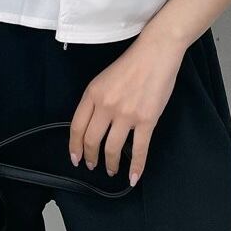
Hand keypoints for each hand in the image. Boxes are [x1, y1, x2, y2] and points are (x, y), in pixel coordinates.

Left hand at [68, 31, 185, 186]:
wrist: (156, 53)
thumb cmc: (132, 63)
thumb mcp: (104, 78)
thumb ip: (96, 100)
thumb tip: (92, 124)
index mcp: (93, 93)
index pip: (76, 127)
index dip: (74, 146)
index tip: (75, 157)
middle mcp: (106, 105)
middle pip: (91, 140)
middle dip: (90, 157)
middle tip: (92, 165)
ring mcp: (126, 114)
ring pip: (112, 148)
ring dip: (110, 164)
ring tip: (111, 170)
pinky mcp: (146, 120)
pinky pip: (138, 149)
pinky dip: (136, 167)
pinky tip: (133, 177)